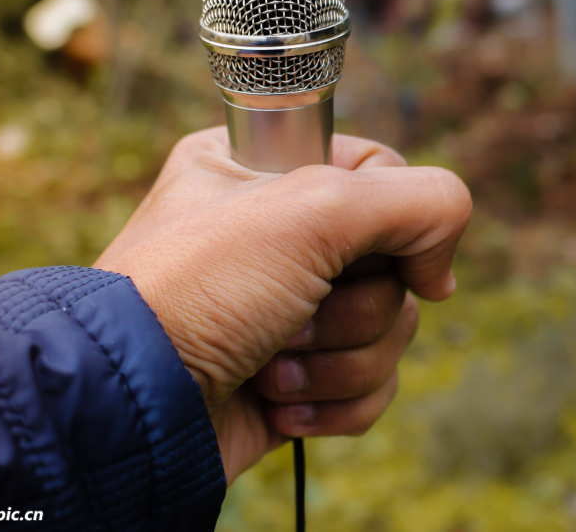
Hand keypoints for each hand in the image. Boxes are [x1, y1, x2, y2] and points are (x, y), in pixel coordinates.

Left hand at [94, 127, 471, 482]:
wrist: (134, 408)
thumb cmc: (199, 291)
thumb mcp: (310, 210)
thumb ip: (415, 200)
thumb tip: (441, 271)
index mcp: (266, 167)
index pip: (382, 170)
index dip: (394, 217)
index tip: (368, 253)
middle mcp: (280, 233)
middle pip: (395, 261)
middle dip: (353, 306)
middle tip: (293, 312)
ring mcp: (291, 306)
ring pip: (391, 328)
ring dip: (339, 358)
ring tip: (274, 364)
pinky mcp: (300, 374)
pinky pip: (371, 385)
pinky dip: (334, 401)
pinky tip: (277, 401)